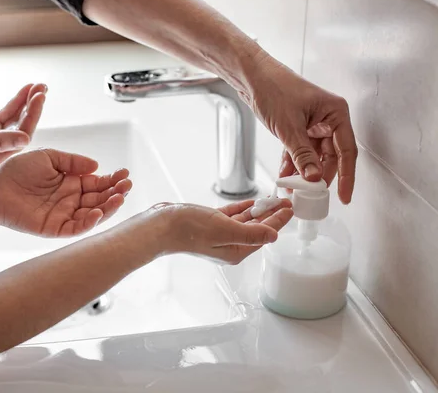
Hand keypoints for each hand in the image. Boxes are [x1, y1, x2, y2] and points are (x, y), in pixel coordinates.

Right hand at [0, 83, 46, 167]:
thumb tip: (25, 140)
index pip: (19, 139)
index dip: (31, 118)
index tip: (39, 98)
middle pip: (22, 128)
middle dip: (33, 108)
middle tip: (42, 89)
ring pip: (17, 119)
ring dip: (28, 102)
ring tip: (39, 86)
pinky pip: (8, 112)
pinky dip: (18, 100)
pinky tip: (27, 89)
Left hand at [0, 148, 132, 236]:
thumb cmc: (18, 170)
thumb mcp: (49, 157)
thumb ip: (73, 161)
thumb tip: (97, 166)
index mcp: (72, 183)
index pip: (99, 183)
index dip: (112, 179)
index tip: (125, 173)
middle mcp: (72, 201)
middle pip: (100, 199)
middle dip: (115, 193)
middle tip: (127, 185)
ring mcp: (64, 215)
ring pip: (93, 215)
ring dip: (108, 208)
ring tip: (119, 198)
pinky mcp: (54, 228)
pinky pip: (76, 228)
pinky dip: (88, 223)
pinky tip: (97, 213)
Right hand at [150, 199, 292, 264]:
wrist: (161, 226)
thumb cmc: (188, 230)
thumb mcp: (225, 230)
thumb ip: (251, 233)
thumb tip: (274, 236)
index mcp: (235, 251)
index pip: (263, 234)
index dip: (278, 221)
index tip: (289, 209)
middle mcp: (228, 245)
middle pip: (257, 228)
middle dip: (271, 215)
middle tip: (285, 201)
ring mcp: (218, 235)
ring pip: (245, 221)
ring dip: (258, 210)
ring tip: (272, 199)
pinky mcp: (209, 224)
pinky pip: (231, 216)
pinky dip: (242, 208)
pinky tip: (250, 202)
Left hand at [247, 55, 357, 203]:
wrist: (252, 77)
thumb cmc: (273, 89)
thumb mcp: (289, 127)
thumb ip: (303, 155)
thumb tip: (314, 178)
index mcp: (335, 113)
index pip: (347, 151)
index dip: (347, 176)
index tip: (344, 197)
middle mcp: (328, 118)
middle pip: (331, 156)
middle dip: (318, 176)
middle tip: (310, 194)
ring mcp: (313, 123)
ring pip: (313, 156)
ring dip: (303, 172)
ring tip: (292, 188)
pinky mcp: (298, 127)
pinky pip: (300, 151)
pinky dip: (293, 163)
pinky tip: (285, 175)